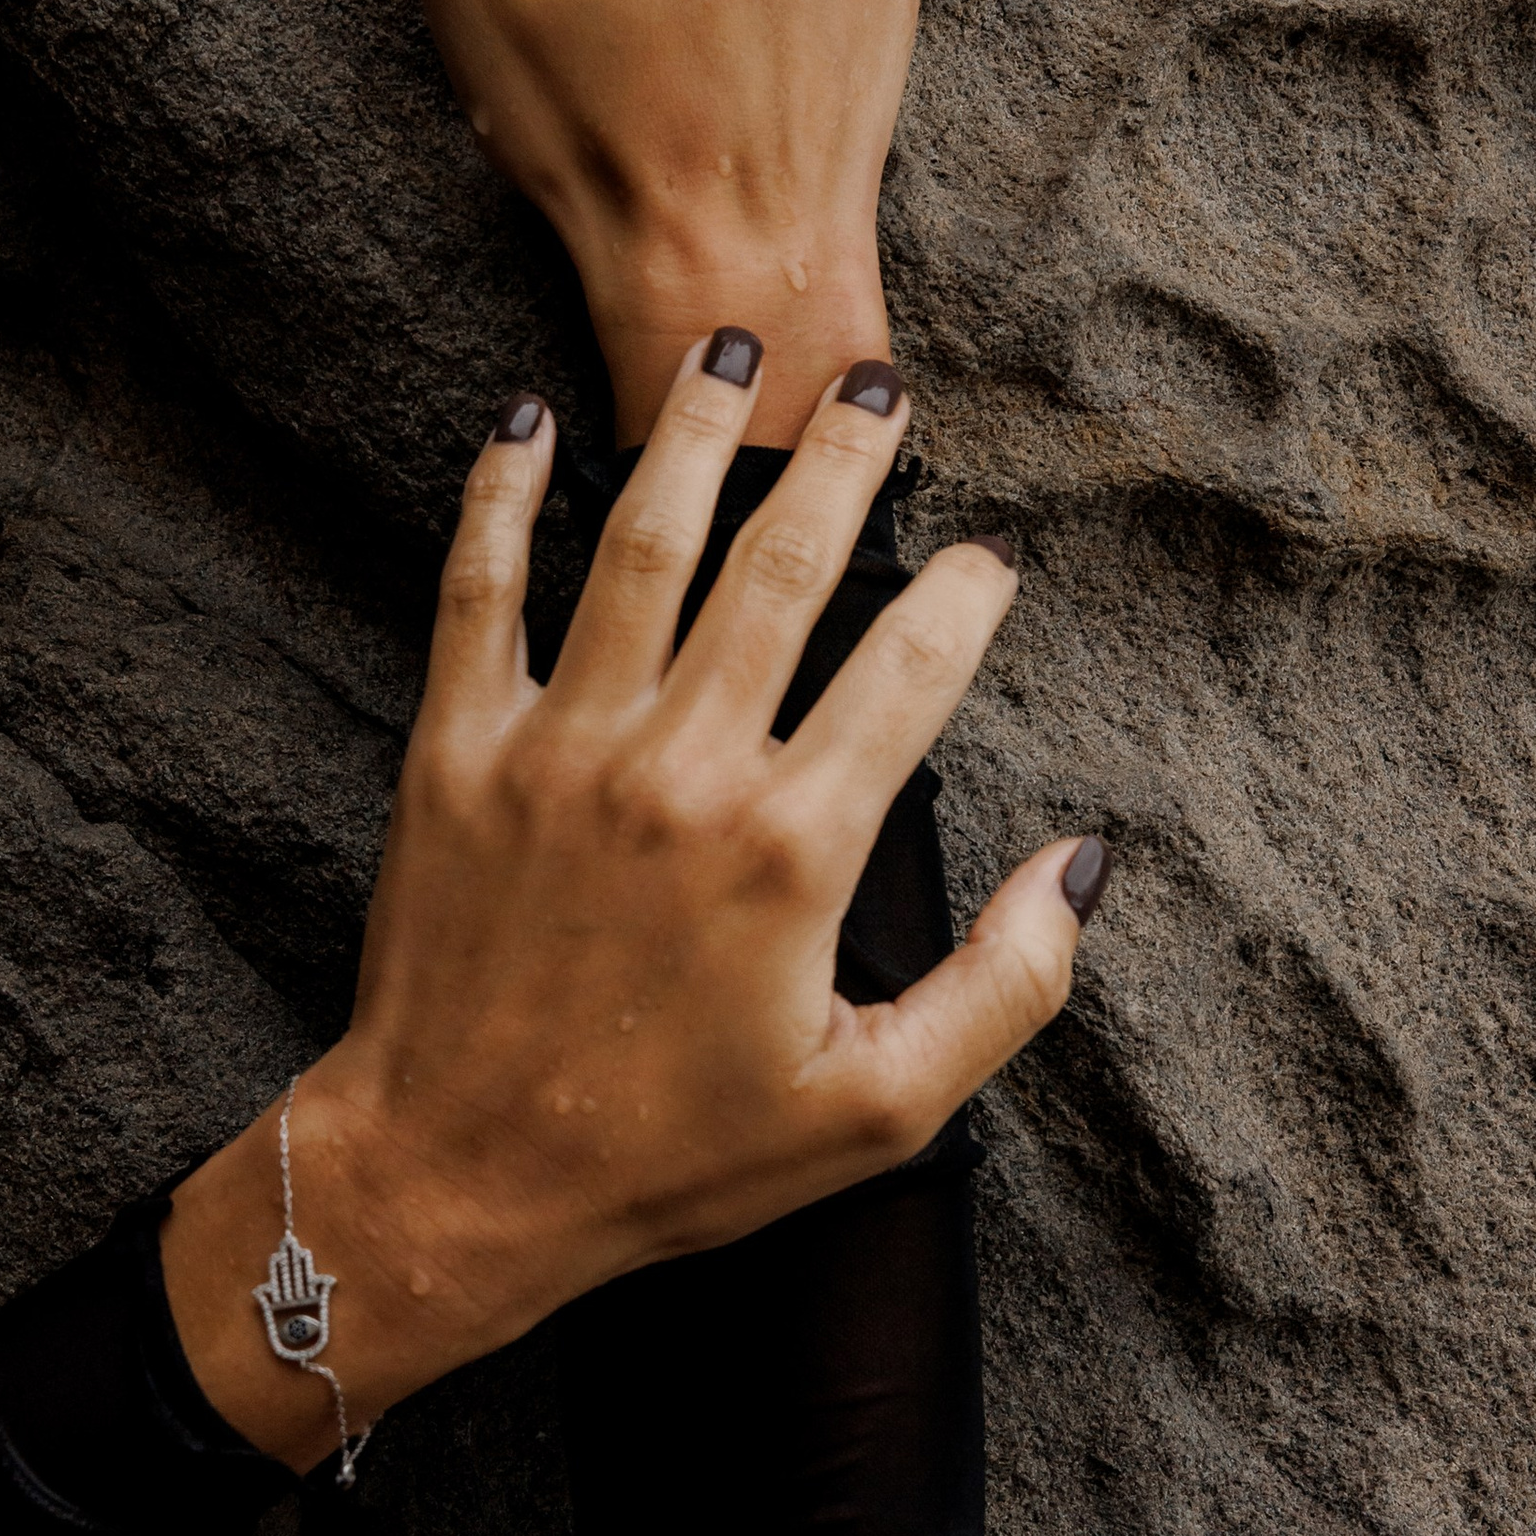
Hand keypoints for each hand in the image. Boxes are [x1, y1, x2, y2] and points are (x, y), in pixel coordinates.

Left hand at [162, 335, 1103, 1467]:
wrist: (452, 1182)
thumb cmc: (673, 1160)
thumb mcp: (876, 1112)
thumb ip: (1003, 987)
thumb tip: (1083, 866)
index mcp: (795, 850)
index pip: (910, 670)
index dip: (964, 597)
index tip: (990, 559)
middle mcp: (682, 772)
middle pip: (783, 568)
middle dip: (843, 460)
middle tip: (879, 387)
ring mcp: (560, 750)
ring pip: (640, 546)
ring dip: (693, 436)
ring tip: (735, 353)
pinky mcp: (456, 753)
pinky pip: (476, 590)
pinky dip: (500, 497)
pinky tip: (527, 418)